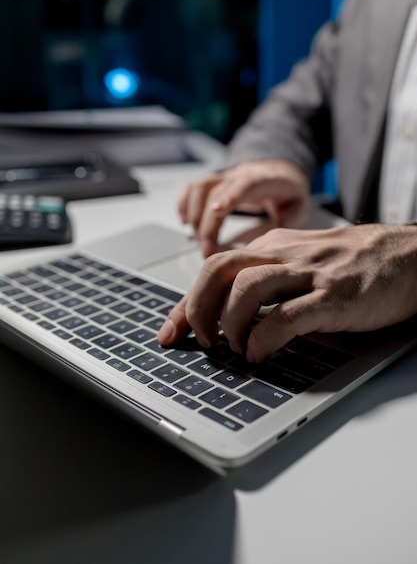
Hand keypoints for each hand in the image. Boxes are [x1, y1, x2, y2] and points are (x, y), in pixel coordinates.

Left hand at [158, 224, 416, 362]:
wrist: (408, 257)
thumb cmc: (353, 264)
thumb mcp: (301, 261)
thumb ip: (267, 278)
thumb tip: (227, 311)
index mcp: (273, 246)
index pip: (214, 267)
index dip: (184, 303)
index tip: (169, 332)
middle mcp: (284, 255)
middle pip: (219, 270)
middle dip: (198, 309)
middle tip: (201, 341)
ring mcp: (309, 274)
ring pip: (247, 289)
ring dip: (229, 324)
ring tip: (232, 348)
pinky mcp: (333, 297)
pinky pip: (287, 316)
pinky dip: (264, 338)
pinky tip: (259, 352)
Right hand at [177, 159, 309, 256]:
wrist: (280, 172)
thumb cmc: (288, 192)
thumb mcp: (300, 206)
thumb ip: (289, 221)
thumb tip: (271, 240)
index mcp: (263, 179)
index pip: (243, 184)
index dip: (228, 196)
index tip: (216, 211)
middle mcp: (239, 175)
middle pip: (214, 193)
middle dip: (207, 224)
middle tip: (207, 251)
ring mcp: (224, 178)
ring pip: (199, 187)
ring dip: (193, 216)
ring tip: (199, 241)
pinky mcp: (214, 183)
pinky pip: (192, 188)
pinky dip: (184, 204)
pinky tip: (185, 222)